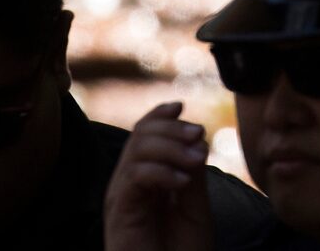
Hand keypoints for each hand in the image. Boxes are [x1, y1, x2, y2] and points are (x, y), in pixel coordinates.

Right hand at [104, 101, 214, 250]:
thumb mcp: (195, 206)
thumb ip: (193, 172)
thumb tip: (196, 134)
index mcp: (144, 178)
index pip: (144, 133)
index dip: (160, 115)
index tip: (181, 107)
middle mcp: (127, 183)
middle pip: (139, 135)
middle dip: (171, 129)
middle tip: (199, 135)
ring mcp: (121, 196)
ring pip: (136, 151)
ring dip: (170, 148)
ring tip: (196, 160)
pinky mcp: (120, 212)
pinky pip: (134, 177)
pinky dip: (161, 172)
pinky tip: (182, 182)